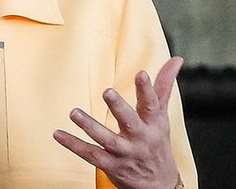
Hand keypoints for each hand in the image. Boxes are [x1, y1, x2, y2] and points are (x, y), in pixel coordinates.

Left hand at [53, 56, 182, 188]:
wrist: (159, 185)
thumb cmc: (157, 142)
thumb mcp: (163, 116)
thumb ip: (164, 86)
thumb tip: (177, 59)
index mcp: (153, 123)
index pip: (152, 104)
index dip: (147, 89)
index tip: (141, 73)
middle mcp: (140, 138)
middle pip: (129, 122)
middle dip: (119, 108)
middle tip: (107, 91)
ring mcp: (125, 153)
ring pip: (107, 140)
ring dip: (90, 126)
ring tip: (74, 113)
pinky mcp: (111, 165)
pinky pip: (90, 155)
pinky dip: (73, 145)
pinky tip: (58, 134)